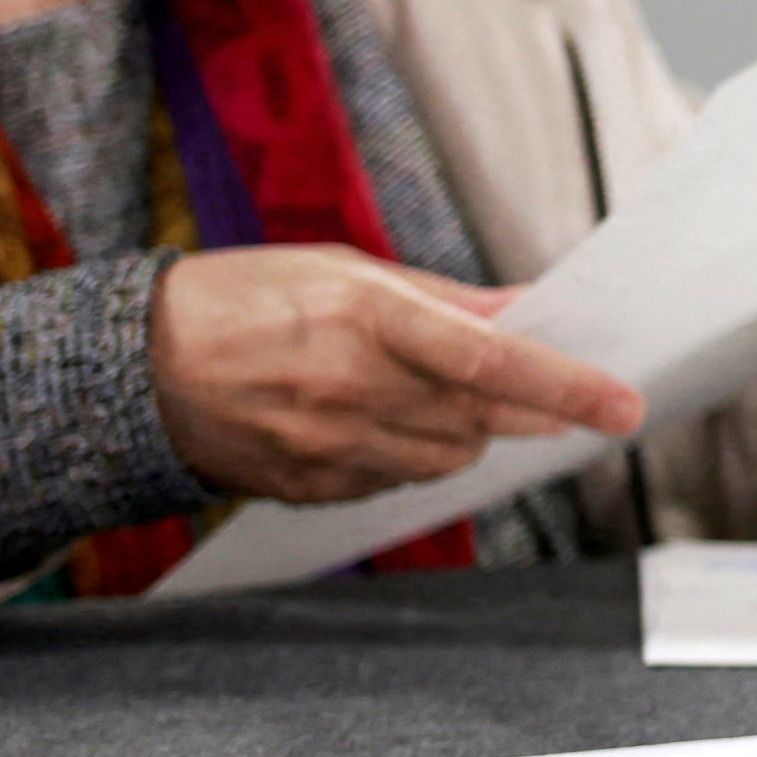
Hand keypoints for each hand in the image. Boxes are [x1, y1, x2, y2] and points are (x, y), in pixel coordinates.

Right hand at [146, 245, 642, 506]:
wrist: (134, 368)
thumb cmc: (241, 299)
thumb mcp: (344, 270)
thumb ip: (444, 301)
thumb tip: (525, 311)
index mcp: (366, 319)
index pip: (492, 362)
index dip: (567, 386)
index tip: (623, 405)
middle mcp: (351, 389)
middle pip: (483, 417)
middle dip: (528, 408)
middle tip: (557, 396)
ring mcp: (329, 446)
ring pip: (448, 456)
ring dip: (468, 429)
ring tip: (429, 392)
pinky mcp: (312, 487)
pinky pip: (398, 481)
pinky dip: (413, 454)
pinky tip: (382, 420)